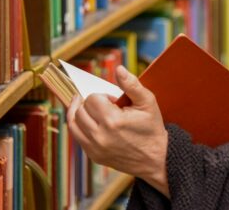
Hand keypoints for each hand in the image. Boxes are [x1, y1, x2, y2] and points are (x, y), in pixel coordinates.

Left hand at [67, 65, 169, 197]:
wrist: (155, 159)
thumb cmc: (151, 128)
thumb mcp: (147, 102)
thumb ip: (131, 84)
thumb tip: (119, 69)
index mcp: (113, 121)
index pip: (92, 99)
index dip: (102, 96)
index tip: (113, 101)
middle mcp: (100, 136)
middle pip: (80, 110)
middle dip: (90, 103)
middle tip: (103, 104)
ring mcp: (95, 148)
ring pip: (73, 123)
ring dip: (79, 112)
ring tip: (89, 108)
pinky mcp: (93, 156)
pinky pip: (76, 136)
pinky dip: (79, 125)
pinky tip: (89, 121)